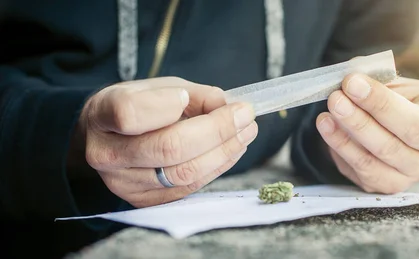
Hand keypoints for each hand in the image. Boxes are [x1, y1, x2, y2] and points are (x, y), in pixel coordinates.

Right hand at [74, 77, 257, 206]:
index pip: (129, 113)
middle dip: (216, 130)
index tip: (187, 96)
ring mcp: (123, 183)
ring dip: (224, 152)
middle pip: (168, 147)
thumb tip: (227, 107)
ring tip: (246, 131)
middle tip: (245, 115)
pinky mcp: (143, 201)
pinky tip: (232, 150)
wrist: (110, 137)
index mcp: (101, 114)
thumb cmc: (139, 105)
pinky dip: (216, 167)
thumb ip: (193, 94)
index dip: (164, 105)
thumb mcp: (158, 87)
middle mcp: (106, 153)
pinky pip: (188, 187)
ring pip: (183, 173)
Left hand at [316, 73, 418, 193]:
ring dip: (353, 128)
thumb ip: (378, 79)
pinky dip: (340, 145)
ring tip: (332, 105)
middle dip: (376, 107)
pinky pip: (361, 169)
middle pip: (410, 132)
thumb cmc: (390, 101)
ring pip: (382, 154)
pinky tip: (327, 126)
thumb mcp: (391, 82)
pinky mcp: (387, 186)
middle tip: (348, 86)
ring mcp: (413, 171)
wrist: (373, 126)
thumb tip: (356, 76)